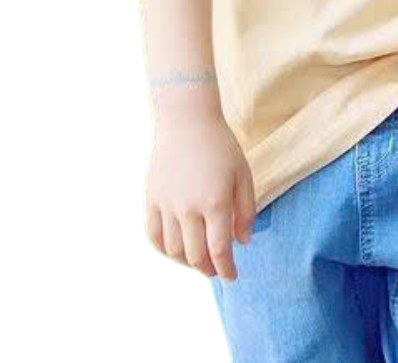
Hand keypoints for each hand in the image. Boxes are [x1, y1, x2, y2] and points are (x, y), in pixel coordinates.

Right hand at [145, 113, 255, 281]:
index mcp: (216, 203)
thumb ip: (246, 210)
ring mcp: (166, 205)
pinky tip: (176, 250)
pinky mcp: (151, 199)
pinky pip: (153, 236)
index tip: (232, 277)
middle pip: (196, 256)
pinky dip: (164, 250)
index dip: (227, 269)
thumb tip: (243, 242)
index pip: (220, 251)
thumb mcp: (243, 174)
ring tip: (199, 261)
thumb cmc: (221, 145)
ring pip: (174, 250)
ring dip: (187, 263)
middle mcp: (189, 208)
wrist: (186, 120)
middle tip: (217, 271)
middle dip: (209, 269)